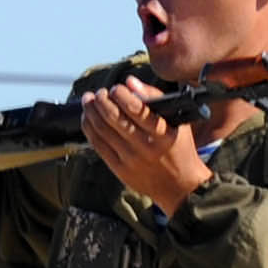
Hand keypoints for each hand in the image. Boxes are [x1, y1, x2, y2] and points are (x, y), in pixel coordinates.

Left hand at [81, 80, 213, 215]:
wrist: (179, 186)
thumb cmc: (178, 148)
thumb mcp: (176, 121)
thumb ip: (154, 98)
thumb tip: (130, 82)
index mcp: (162, 133)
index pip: (135, 109)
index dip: (120, 94)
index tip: (116, 88)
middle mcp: (145, 147)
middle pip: (113, 118)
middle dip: (101, 100)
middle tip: (99, 93)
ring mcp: (130, 159)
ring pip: (102, 130)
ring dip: (91, 111)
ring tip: (89, 101)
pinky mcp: (119, 170)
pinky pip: (98, 145)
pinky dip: (89, 128)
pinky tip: (88, 118)